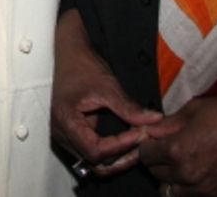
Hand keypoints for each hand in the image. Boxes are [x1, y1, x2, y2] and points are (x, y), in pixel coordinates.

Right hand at [51, 9, 162, 176]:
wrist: (69, 54)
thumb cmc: (82, 66)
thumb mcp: (107, 85)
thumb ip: (129, 107)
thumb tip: (154, 120)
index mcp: (66, 122)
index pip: (95, 151)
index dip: (120, 145)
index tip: (140, 133)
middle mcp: (62, 134)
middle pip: (95, 163)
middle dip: (122, 157)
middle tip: (144, 143)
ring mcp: (66, 136)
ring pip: (94, 162)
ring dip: (118, 157)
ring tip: (138, 143)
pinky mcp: (73, 135)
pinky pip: (92, 152)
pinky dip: (111, 151)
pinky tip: (127, 140)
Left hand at [138, 92, 216, 196]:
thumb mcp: (194, 109)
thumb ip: (168, 124)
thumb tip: (150, 131)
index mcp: (178, 150)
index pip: (145, 155)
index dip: (148, 144)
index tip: (154, 138)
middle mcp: (187, 174)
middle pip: (155, 173)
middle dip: (157, 160)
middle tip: (167, 147)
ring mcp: (202, 188)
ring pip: (170, 190)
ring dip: (170, 177)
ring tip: (180, 162)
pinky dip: (187, 188)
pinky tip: (195, 172)